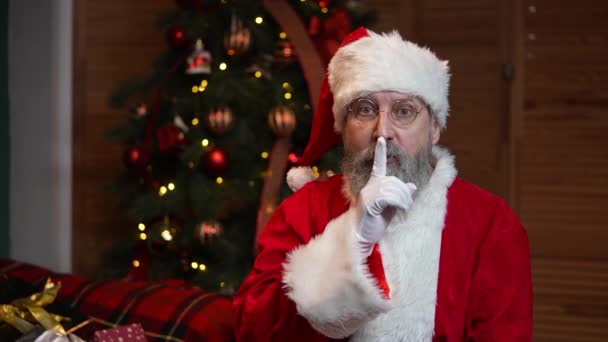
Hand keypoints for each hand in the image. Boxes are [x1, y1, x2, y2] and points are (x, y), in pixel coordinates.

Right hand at [354, 137, 416, 255]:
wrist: (360, 235)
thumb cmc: (375, 221)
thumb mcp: (391, 207)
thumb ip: (400, 195)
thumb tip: (413, 185)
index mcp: (374, 184)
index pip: (378, 165)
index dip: (380, 152)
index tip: (381, 139)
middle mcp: (370, 186)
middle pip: (394, 180)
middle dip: (405, 192)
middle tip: (407, 204)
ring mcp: (368, 193)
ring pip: (394, 188)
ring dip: (405, 199)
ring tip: (404, 208)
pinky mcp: (369, 202)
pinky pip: (390, 197)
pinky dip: (400, 202)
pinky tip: (401, 209)